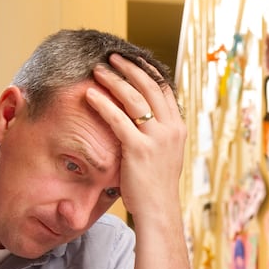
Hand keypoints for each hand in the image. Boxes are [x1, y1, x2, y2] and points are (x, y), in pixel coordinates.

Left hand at [85, 54, 185, 217]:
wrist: (159, 211)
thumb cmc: (156, 186)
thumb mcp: (165, 154)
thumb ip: (158, 134)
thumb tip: (144, 118)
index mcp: (178, 128)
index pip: (164, 89)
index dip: (147, 72)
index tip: (133, 60)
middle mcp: (171, 129)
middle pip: (150, 87)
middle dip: (130, 68)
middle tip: (112, 57)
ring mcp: (156, 138)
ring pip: (134, 98)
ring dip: (114, 80)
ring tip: (98, 70)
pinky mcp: (139, 149)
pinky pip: (118, 120)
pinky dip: (103, 104)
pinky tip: (90, 95)